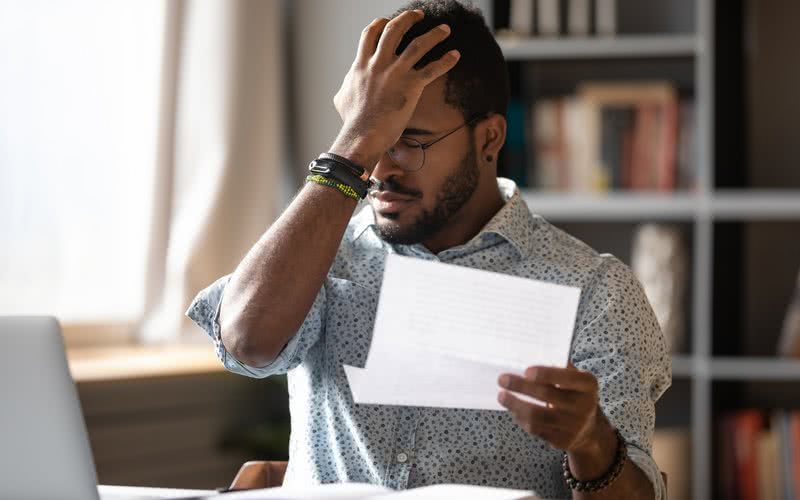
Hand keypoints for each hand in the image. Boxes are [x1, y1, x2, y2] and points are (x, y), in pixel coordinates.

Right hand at [330, 10, 460, 169]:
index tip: (387, 20)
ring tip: (445, 29)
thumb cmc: (352, 121)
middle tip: (419, 15)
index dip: (380, 23)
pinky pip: (432, 69)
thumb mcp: (342, 98)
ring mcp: (396, 73)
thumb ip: (346, 86)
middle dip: (408, 18)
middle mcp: (379, 64)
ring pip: (418, 45)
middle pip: (395, 30)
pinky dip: (445, 61)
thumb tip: (345, 86)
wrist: (363, 134)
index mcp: (361, 65)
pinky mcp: (411, 86)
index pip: (370, 34)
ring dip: (434, 34)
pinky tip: (455, 55)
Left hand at [497, 363, 608, 455]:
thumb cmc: (573, 393)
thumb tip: (527, 356)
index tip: (526, 371)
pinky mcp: (562, 441)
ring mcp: (574, 426)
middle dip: (521, 386)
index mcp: (588, 384)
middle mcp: (584, 406)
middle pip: (547, 395)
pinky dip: (521, 418)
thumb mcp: (574, 378)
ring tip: (501, 396)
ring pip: (537, 416)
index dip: (546, 374)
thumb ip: (558, 367)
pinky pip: (536, 429)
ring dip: (515, 405)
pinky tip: (513, 409)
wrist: (589, 429)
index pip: (567, 378)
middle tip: (502, 379)